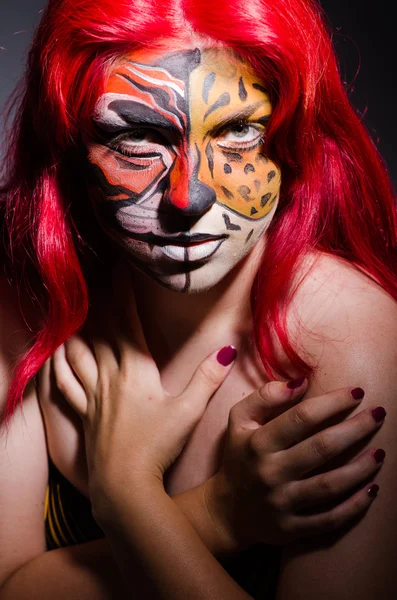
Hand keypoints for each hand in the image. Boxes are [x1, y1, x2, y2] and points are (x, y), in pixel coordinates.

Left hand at [51, 265, 236, 506]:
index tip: (120, 270)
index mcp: (136, 371)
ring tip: (74, 317)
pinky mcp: (84, 413)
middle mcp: (110, 376)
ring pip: (79, 355)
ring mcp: (94, 395)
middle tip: (96, 284)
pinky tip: (55, 358)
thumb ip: (207, 379)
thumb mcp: (189, 411)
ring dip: (77, 333)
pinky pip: (65, 383)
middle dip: (100, 306)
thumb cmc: (159, 446)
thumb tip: (228, 349)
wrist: (125, 483)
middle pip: (102, 334)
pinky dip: (59, 367)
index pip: (128, 323)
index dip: (124, 294)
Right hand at [206, 379, 384, 546]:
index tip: (356, 391)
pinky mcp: (292, 528)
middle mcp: (270, 472)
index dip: (332, 403)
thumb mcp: (240, 421)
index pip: (302, 417)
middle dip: (355, 429)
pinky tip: (372, 488)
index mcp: (258, 442)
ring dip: (361, 468)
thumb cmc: (240, 456)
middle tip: (379, 414)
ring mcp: (282, 503)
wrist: (227, 510)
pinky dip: (354, 506)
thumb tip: (301, 382)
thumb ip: (265, 396)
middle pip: (321, 448)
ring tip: (381, 452)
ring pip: (330, 485)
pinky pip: (329, 519)